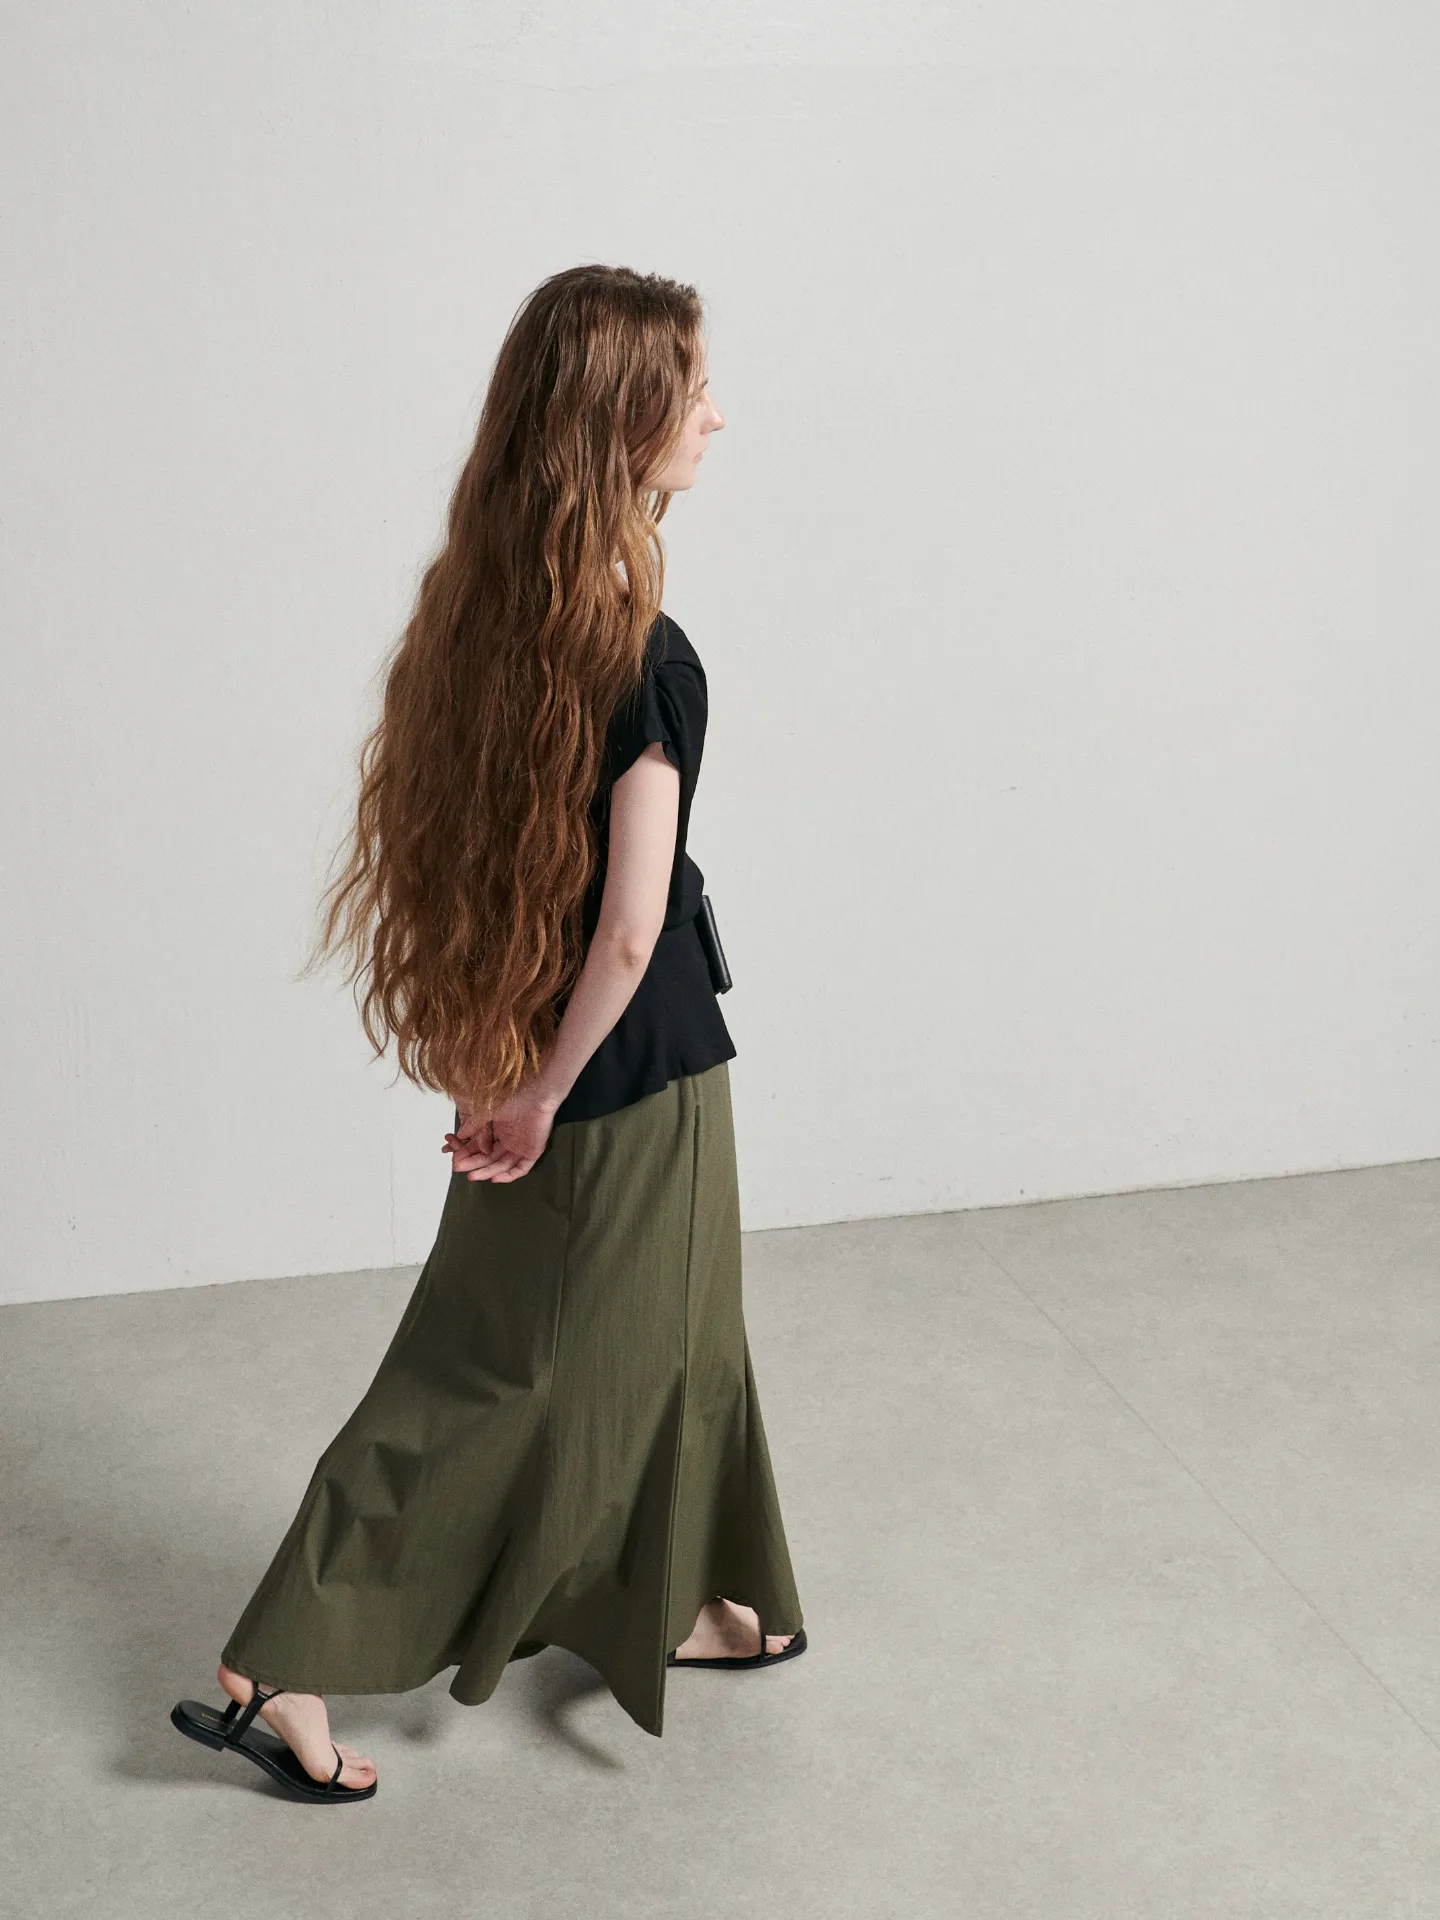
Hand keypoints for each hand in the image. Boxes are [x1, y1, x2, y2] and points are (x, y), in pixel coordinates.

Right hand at [442, 1078, 560, 1183]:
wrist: (535, 1094)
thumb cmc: (514, 1098)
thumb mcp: (487, 1112)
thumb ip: (474, 1125)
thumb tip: (459, 1136)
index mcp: (501, 1132)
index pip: (482, 1148)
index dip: (468, 1154)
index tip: (455, 1159)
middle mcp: (510, 1141)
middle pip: (490, 1158)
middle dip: (474, 1164)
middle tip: (459, 1168)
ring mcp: (521, 1147)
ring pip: (502, 1165)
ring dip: (487, 1172)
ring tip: (472, 1176)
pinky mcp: (533, 1152)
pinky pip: (521, 1169)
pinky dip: (508, 1175)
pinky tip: (494, 1178)